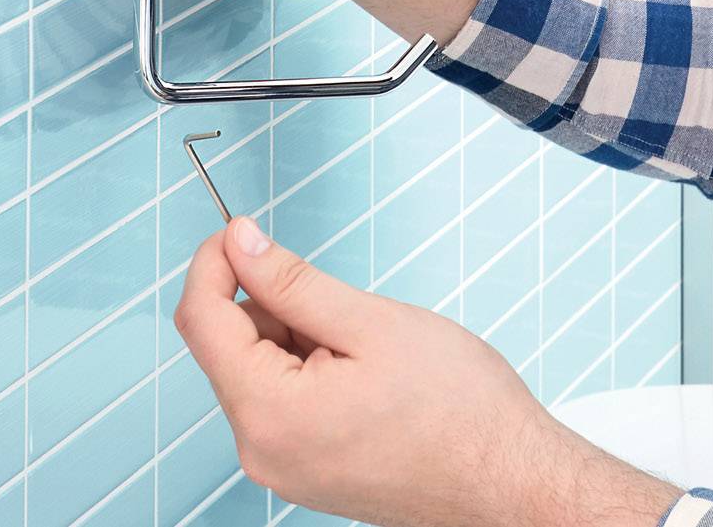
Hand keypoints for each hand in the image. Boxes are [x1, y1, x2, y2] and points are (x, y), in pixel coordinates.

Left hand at [173, 217, 685, 526]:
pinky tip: (366, 371)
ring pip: (259, 373)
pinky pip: (284, 404)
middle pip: (229, 348)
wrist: (511, 481)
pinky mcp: (307, 471)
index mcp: (270, 414)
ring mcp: (284, 468)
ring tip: (369, 345)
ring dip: (297, 338)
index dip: (214, 263)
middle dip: (271, 305)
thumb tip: (240, 245)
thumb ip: (291, 282)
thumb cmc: (462, 413)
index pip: (201, 321)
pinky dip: (311, 370)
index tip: (240, 231)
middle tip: (340, 298)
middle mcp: (264, 451)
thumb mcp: (372, 323)